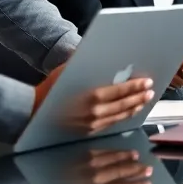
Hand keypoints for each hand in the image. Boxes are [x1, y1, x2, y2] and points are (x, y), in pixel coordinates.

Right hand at [34, 63, 154, 133]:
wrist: (31, 114)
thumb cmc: (47, 91)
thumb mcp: (65, 72)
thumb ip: (83, 63)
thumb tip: (94, 51)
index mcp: (91, 97)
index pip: (121, 91)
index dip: (135, 86)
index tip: (147, 82)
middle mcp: (94, 113)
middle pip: (124, 105)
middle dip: (139, 97)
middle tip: (151, 91)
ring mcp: (92, 125)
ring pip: (120, 117)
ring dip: (135, 108)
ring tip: (145, 100)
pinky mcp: (89, 132)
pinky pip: (111, 124)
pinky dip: (123, 117)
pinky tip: (130, 112)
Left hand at [69, 148, 153, 183]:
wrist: (32, 179)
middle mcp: (89, 178)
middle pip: (117, 172)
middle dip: (134, 170)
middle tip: (149, 169)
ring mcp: (85, 164)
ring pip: (111, 160)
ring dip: (126, 158)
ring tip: (139, 157)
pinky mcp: (81, 154)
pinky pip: (101, 152)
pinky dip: (114, 151)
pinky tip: (124, 151)